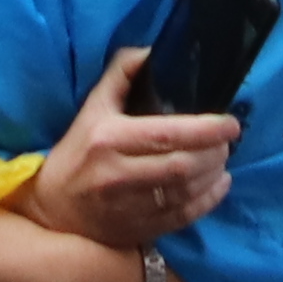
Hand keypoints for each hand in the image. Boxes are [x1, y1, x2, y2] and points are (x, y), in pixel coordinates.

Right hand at [18, 48, 237, 250]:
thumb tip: (151, 50)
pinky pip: (183, 217)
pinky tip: (219, 184)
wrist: (52, 211)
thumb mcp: (92, 108)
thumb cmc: (76, 152)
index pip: (166, 134)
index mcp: (108, 138)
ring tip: (222, 158)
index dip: (205, 130)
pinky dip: (208, 200)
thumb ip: (120, 75)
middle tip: (227, 141)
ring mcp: (128, 207)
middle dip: (213, 152)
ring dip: (213, 174)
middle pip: (181, 165)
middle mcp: (118, 174)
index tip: (230, 123)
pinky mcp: (137, 230)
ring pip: (185, 192)